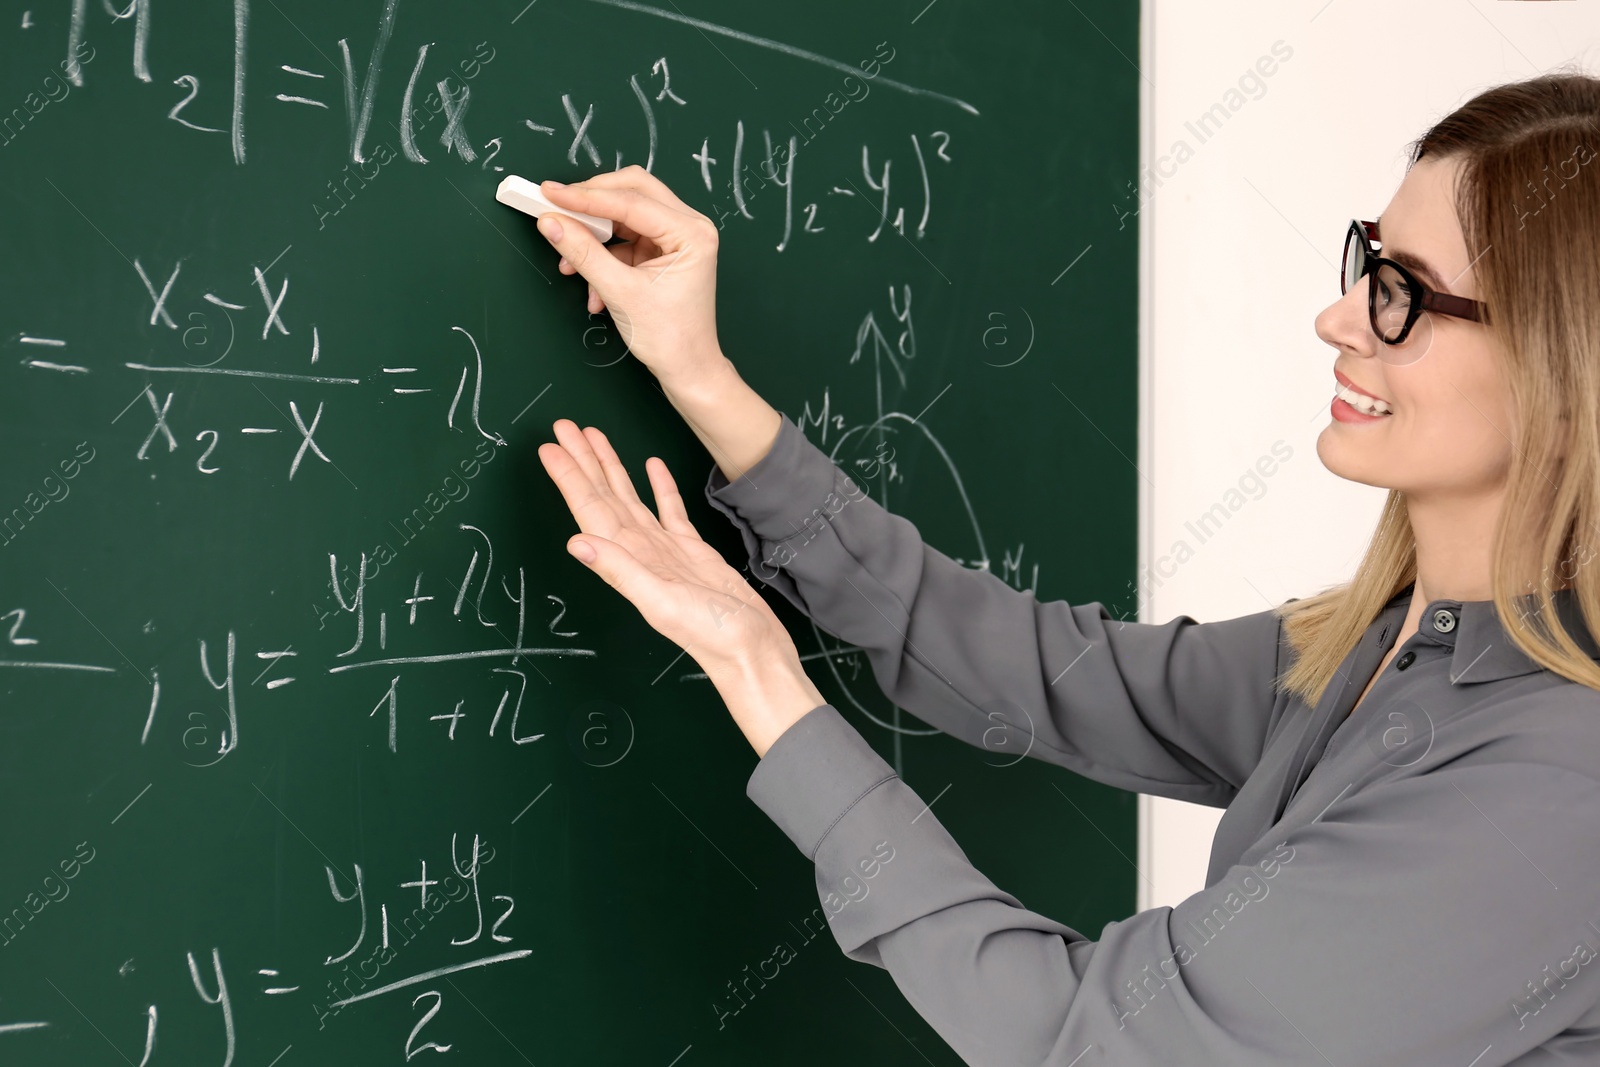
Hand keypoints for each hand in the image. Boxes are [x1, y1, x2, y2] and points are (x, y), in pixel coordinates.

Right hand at [535, 167, 723, 388]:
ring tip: (571, 264)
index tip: (550, 193)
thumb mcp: (619, 293)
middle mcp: (689, 227)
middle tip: (556, 207)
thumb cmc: (669, 337)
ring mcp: (675, 237)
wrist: (686, 369)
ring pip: (625, 213)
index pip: (631, 201)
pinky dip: (602, 255)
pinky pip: (624, 238)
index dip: (586, 197)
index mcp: (691, 233)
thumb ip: (583, 253)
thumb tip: (551, 222)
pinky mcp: (661, 250)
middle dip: (592, 202)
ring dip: (594, 235)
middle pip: (632, 191)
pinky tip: (593, 287)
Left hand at [537, 420, 824, 753]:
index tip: (551, 447)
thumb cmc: (711, 634)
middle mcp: (640, 552)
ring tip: (595, 437)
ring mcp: (665, 550)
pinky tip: (651, 465)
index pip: (590, 511)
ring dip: (612, 469)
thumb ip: (621, 571)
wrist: (752, 651)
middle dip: (584, 462)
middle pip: (604, 497)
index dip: (570, 479)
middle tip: (563, 427)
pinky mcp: (693, 551)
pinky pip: (669, 510)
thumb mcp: (661, 602)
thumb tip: (578, 544)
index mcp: (629, 561)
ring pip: (630, 499)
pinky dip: (658, 486)